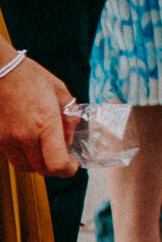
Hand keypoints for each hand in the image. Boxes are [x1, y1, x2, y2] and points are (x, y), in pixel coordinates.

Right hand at [0, 50, 78, 176]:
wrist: (0, 70)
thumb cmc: (30, 77)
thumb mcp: (60, 93)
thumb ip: (69, 118)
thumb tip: (70, 138)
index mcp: (45, 124)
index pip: (56, 164)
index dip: (68, 170)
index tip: (74, 164)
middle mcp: (24, 136)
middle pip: (42, 170)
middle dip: (56, 168)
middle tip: (63, 158)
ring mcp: (6, 139)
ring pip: (25, 167)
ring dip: (38, 164)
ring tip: (46, 150)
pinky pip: (11, 157)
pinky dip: (23, 156)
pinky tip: (29, 143)